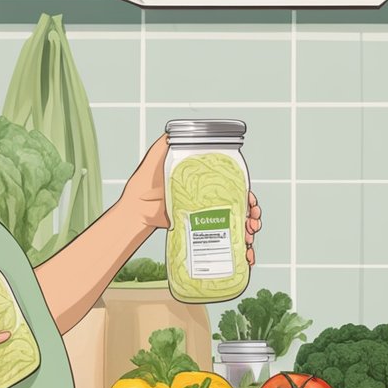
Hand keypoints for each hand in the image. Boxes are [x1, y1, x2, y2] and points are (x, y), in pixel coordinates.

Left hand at [119, 133, 263, 265]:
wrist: (135, 211)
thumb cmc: (143, 185)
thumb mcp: (154, 162)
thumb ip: (163, 147)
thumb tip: (172, 132)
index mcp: (205, 183)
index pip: (234, 187)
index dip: (247, 195)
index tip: (251, 203)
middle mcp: (209, 200)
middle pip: (240, 206)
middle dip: (252, 215)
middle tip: (253, 223)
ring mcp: (205, 217)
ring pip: (236, 224)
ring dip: (248, 231)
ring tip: (249, 237)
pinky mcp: (199, 232)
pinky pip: (223, 241)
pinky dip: (239, 249)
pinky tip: (245, 255)